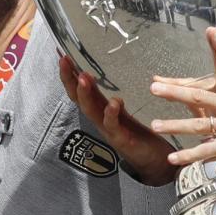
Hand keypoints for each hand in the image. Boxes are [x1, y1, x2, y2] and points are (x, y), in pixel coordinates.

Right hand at [58, 56, 176, 185]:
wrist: (153, 159)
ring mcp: (108, 129)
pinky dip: (111, 114)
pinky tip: (113, 102)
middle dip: (69, 80)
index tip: (62, 54)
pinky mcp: (121, 139)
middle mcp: (99, 118)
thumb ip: (114, 100)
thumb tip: (108, 80)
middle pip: (78, 98)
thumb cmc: (138, 134)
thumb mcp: (123, 113)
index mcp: (100, 109)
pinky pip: (113, 126)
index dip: (69, 74)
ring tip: (83, 77)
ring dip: (85, 94)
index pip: (80, 89)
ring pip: (90, 111)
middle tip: (65, 60)